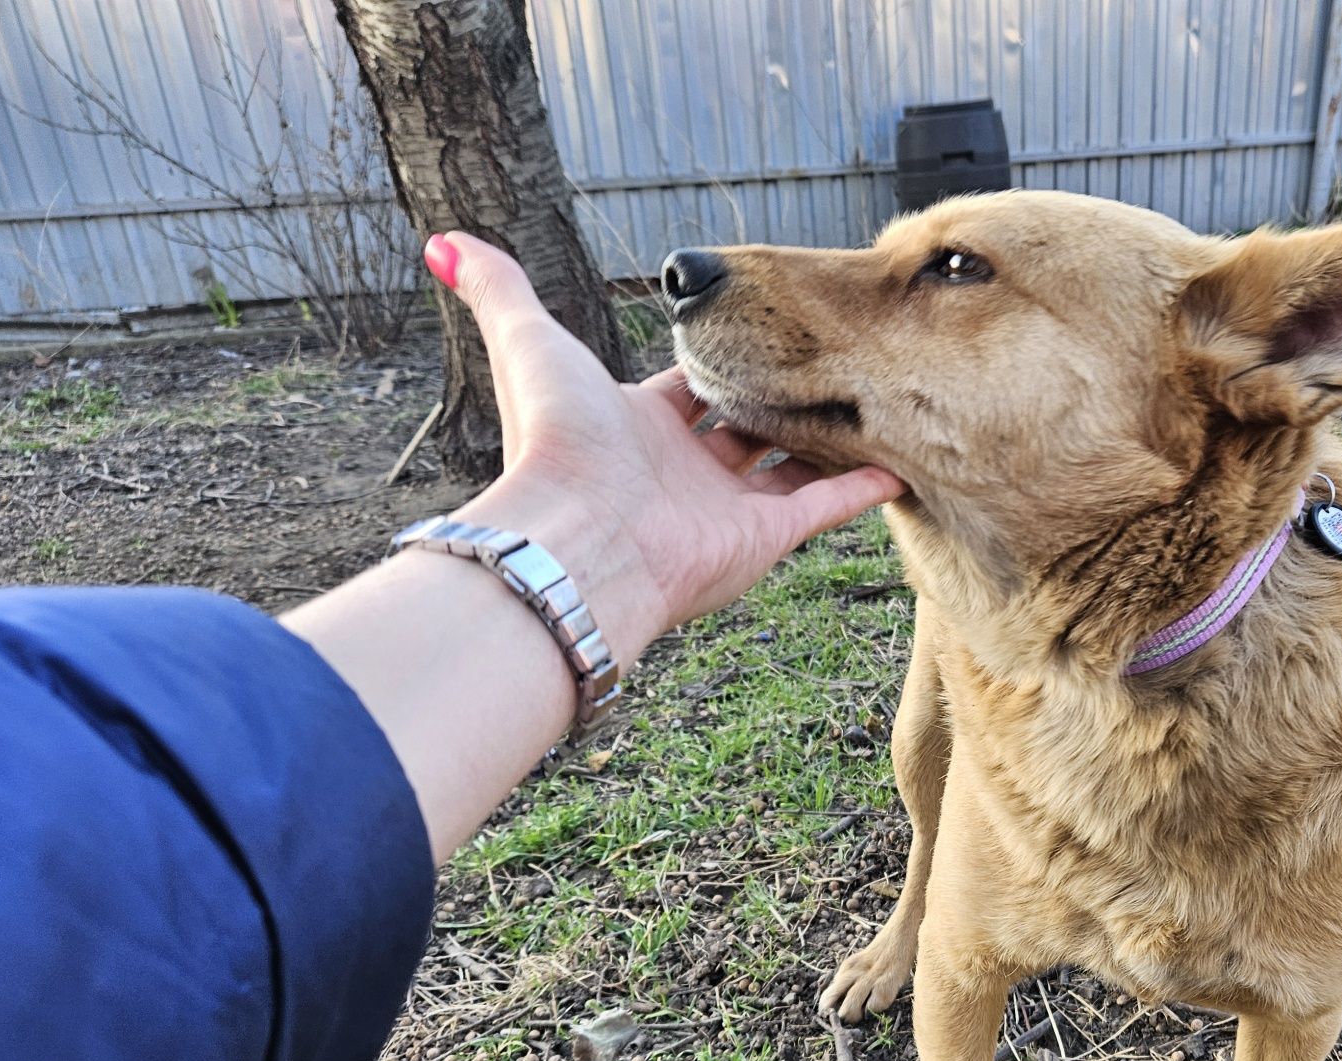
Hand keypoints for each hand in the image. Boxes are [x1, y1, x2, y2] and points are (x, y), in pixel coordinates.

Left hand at [425, 231, 902, 653]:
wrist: (577, 540)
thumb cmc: (555, 445)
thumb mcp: (528, 343)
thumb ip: (498, 290)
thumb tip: (442, 239)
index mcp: (634, 426)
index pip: (687, 387)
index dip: (718, 358)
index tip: (758, 329)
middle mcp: (682, 470)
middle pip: (743, 426)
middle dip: (779, 396)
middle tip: (824, 360)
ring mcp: (726, 507)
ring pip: (789, 465)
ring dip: (827, 438)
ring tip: (870, 405)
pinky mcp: (763, 538)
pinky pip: (824, 505)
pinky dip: (862, 487)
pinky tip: (899, 463)